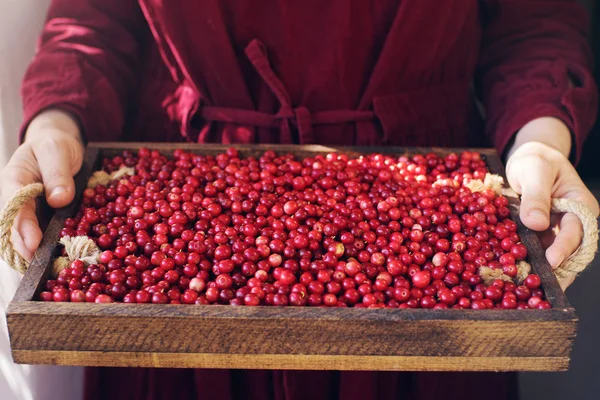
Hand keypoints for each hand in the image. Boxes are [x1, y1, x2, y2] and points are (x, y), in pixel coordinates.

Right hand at [0, 109, 83, 260]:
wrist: (58, 145)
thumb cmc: (54, 145)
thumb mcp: (57, 149)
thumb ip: (58, 171)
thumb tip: (59, 199)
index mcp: (15, 180)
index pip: (15, 207)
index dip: (23, 227)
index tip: (33, 244)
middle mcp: (17, 200)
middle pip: (17, 228)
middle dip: (26, 249)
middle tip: (39, 267)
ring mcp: (29, 212)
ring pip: (27, 236)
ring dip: (35, 254)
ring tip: (46, 272)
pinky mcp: (42, 219)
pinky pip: (43, 235)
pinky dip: (48, 248)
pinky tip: (58, 262)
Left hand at [506, 117, 598, 288]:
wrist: (528, 159)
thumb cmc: (536, 159)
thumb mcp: (534, 170)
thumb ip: (536, 196)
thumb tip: (536, 223)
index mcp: (580, 206)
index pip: (576, 231)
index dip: (563, 248)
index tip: (551, 262)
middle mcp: (572, 222)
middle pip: (567, 251)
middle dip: (554, 270)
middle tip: (538, 287)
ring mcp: (556, 231)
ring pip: (550, 255)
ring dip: (538, 269)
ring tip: (524, 286)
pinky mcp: (540, 236)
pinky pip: (535, 250)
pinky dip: (525, 260)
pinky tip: (513, 273)